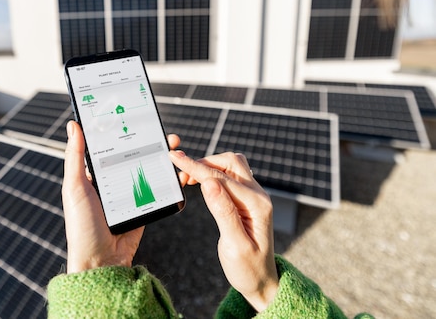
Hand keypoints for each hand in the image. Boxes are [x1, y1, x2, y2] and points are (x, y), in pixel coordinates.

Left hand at [62, 123, 181, 273]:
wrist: (102, 263)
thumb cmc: (81, 226)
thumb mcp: (74, 188)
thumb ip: (75, 157)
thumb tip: (73, 125)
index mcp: (93, 175)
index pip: (108, 146)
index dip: (120, 131)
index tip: (133, 115)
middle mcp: (111, 182)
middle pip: (132, 154)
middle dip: (148, 140)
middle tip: (161, 129)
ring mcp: (128, 194)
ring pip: (147, 168)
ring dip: (161, 156)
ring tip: (172, 144)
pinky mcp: (143, 206)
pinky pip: (156, 188)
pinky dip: (167, 178)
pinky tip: (176, 168)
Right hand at [169, 150, 278, 311]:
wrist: (261, 280)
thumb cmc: (248, 268)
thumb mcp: (235, 245)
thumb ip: (223, 212)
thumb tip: (209, 184)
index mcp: (257, 205)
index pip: (221, 178)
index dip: (196, 167)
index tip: (175, 157)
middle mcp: (258, 195)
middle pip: (230, 162)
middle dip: (203, 163)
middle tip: (180, 175)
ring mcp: (254, 195)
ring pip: (230, 166)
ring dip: (209, 166)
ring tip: (188, 179)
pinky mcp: (247, 199)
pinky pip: (230, 176)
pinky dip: (213, 173)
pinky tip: (200, 183)